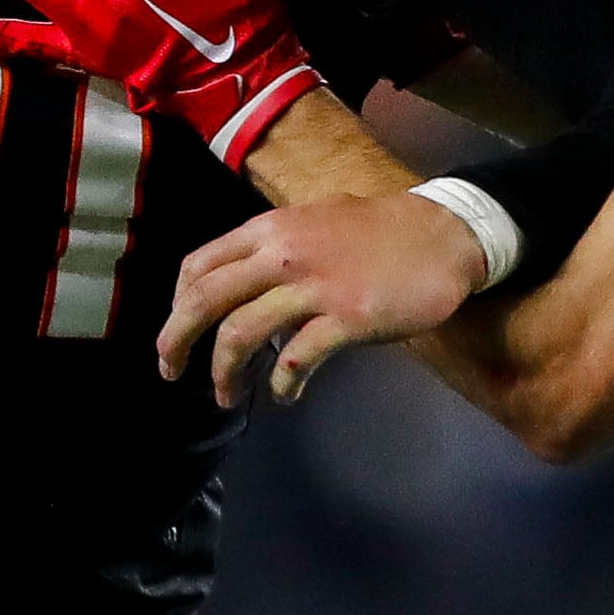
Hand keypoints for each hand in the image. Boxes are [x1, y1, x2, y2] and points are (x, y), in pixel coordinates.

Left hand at [157, 194, 488, 403]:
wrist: (444, 235)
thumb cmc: (381, 230)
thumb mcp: (315, 219)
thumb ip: (276, 246)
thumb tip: (246, 281)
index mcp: (269, 230)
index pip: (199, 265)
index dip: (176, 304)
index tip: (178, 330)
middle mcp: (282, 255)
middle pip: (204, 301)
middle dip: (176, 341)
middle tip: (170, 371)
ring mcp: (314, 287)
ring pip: (239, 334)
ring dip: (224, 372)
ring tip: (227, 395)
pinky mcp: (347, 318)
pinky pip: (296, 359)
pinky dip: (283, 384)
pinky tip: (286, 395)